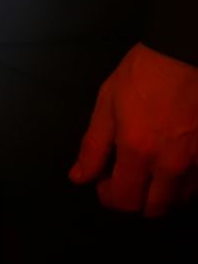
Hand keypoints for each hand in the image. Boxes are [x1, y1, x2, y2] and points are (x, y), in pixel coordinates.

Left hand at [70, 42, 197, 215]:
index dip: (109, 196)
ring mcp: (196, 164)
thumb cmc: (141, 74)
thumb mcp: (107, 103)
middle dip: (134, 199)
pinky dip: (181, 184)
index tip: (102, 182)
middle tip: (125, 176)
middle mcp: (170, 165)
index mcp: (138, 151)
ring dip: (159, 194)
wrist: (184, 54)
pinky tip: (171, 162)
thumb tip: (78, 177)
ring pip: (177, 201)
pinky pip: (196, 186)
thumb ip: (93, 145)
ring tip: (148, 169)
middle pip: (153, 209)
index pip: (124, 200)